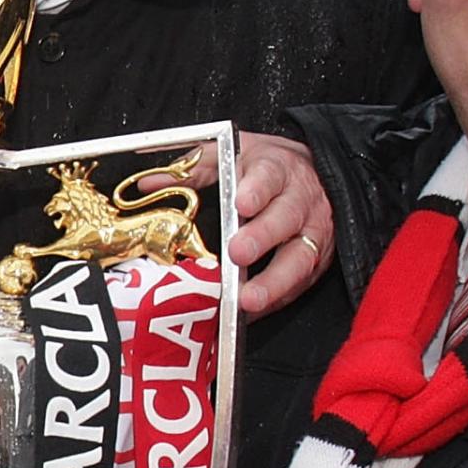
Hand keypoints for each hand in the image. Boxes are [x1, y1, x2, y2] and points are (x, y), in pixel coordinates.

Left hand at [152, 134, 333, 317]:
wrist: (318, 176)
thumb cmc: (267, 169)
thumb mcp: (233, 156)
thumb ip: (194, 169)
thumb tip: (148, 184)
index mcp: (276, 170)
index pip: (269, 177)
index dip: (256, 190)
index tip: (241, 203)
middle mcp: (299, 200)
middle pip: (285, 218)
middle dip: (262, 237)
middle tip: (238, 253)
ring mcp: (313, 232)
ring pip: (300, 257)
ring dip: (274, 282)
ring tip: (249, 299)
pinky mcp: (319, 260)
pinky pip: (301, 282)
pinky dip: (279, 299)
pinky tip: (256, 312)